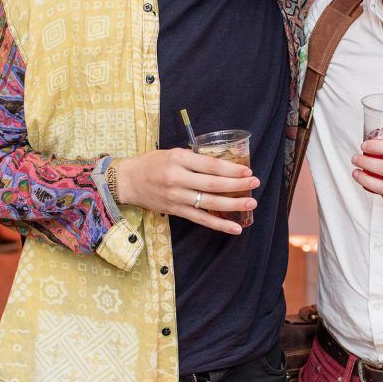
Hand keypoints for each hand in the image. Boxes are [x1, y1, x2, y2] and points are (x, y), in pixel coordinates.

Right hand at [115, 148, 259, 235]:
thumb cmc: (151, 163)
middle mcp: (178, 179)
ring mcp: (177, 197)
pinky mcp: (176, 211)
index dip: (231, 169)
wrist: (127, 181)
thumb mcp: (172, 153)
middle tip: (255, 184)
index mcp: (178, 160)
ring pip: (209, 202)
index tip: (247, 171)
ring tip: (251, 204)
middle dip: (237, 185)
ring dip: (233, 204)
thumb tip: (222, 165)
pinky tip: (235, 228)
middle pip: (213, 184)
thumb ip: (194, 159)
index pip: (210, 166)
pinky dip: (219, 224)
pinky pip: (201, 219)